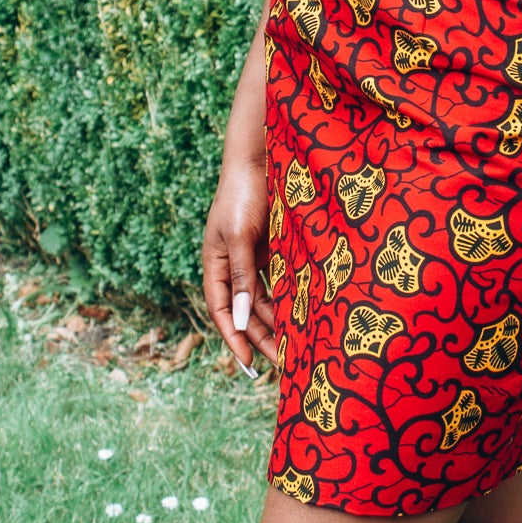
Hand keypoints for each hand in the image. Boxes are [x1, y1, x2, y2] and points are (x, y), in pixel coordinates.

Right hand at [202, 155, 275, 374]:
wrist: (262, 158)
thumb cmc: (242, 195)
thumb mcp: (239, 237)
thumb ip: (242, 276)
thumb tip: (242, 317)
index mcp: (215, 264)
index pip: (222, 310)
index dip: (234, 338)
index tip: (248, 364)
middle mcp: (234, 265)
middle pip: (247, 310)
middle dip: (262, 337)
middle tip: (283, 364)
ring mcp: (255, 257)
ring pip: (267, 299)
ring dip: (279, 321)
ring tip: (297, 346)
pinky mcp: (276, 248)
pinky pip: (283, 280)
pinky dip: (291, 298)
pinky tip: (306, 314)